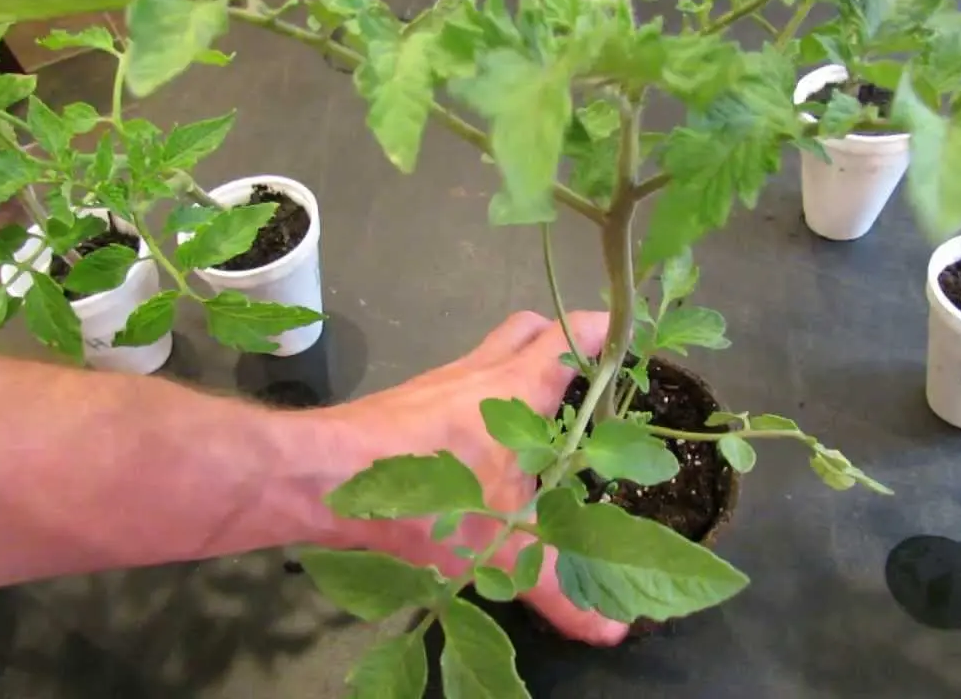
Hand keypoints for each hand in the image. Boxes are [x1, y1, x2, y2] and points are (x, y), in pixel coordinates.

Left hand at [322, 311, 628, 645]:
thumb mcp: (503, 549)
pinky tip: (476, 447)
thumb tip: (612, 633)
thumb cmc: (430, 497)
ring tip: (538, 419)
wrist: (328, 476)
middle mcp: (482, 373)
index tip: (632, 338)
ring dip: (516, 371)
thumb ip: (556, 588)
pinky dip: (478, 400)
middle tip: (585, 377)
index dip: (606, 331)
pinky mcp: (408, 403)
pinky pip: (456, 385)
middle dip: (561, 339)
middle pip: (530, 327)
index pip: (572, 337)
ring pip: (489, 354)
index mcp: (518, 390)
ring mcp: (441, 383)